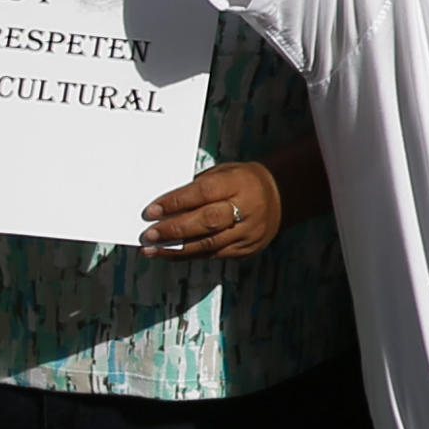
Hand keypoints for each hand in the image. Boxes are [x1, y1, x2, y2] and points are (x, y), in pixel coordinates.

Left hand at [137, 157, 287, 261]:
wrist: (280, 196)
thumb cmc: (242, 181)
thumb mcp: (223, 173)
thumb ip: (198, 188)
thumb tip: (164, 207)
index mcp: (240, 183)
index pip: (204, 193)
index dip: (176, 203)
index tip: (152, 210)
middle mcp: (247, 209)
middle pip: (207, 222)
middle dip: (174, 229)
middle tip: (149, 234)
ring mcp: (249, 232)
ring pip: (209, 244)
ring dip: (176, 249)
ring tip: (151, 249)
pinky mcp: (247, 249)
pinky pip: (214, 255)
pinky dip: (189, 255)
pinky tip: (170, 254)